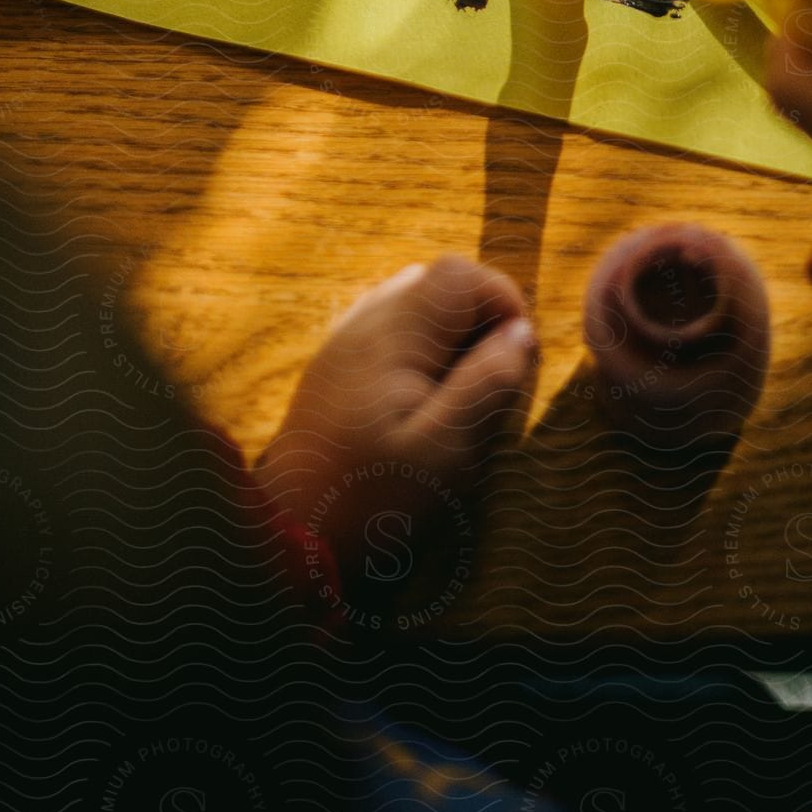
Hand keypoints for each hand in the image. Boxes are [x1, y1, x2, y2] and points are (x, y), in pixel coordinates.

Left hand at [255, 255, 534, 586]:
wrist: (290, 537)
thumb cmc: (372, 498)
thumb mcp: (444, 451)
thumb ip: (485, 384)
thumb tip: (521, 332)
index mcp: (392, 335)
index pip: (459, 274)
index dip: (501, 301)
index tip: (518, 355)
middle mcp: (364, 324)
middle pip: (436, 283)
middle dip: (478, 318)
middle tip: (493, 379)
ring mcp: (343, 343)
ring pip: (412, 303)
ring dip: (449, 334)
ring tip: (461, 390)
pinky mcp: (333, 369)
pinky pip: (387, 331)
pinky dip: (418, 348)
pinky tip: (421, 396)